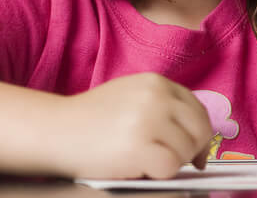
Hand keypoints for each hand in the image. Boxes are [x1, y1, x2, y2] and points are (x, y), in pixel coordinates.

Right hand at [51, 72, 213, 179]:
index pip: (197, 108)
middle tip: (171, 160)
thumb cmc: (90, 120)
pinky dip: (160, 174)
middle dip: (192, 150)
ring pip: (187, 150)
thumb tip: (198, 137)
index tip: (193, 150)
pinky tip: (138, 167)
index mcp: (156, 82)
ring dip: (172, 162)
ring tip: (143, 160)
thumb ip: (162, 107)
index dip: (198, 132)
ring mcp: (150, 119)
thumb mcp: (131, 98)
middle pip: (200, 129)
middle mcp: (156, 96)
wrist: (56, 130)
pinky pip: (172, 167)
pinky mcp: (141, 145)